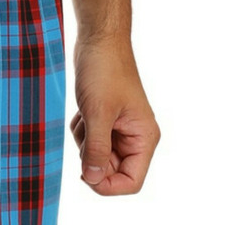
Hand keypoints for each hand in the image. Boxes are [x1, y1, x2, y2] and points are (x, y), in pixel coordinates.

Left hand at [70, 34, 159, 194]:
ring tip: (85, 115)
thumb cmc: (104, 70)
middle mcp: (136, 136)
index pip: (132, 182)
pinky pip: (89, 140)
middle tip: (85, 131)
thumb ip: (96, 149)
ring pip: (98, 156)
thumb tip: (92, 180)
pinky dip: (81, 130)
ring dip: (84, 141)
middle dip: (91, 156)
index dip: (107, 185)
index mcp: (144, 137)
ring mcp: (120, 128)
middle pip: (112, 171)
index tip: (85, 174)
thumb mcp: (97, 113)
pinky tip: (83, 109)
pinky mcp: (106, 119)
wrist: (98, 39)